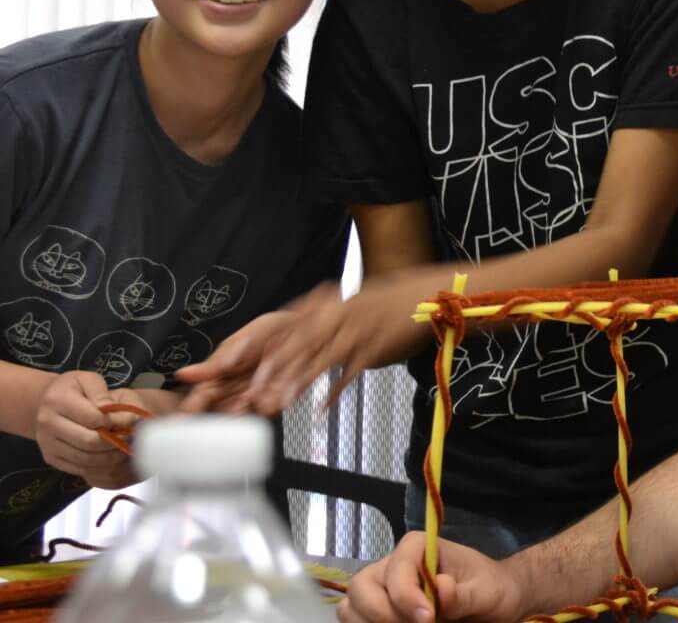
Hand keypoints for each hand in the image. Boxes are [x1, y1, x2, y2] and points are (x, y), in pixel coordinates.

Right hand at [33, 371, 145, 488]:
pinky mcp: (50, 458)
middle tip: (131, 439)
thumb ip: (101, 393)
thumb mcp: (89, 380)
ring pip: (84, 458)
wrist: (47, 403)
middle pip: (88, 441)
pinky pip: (78, 468)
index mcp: (57, 401)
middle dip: (114, 441)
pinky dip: (99, 467)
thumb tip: (111, 410)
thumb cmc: (74, 388)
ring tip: (125, 448)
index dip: (114, 422)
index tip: (129, 421)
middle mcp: (47, 424)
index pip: (92, 418)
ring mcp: (46, 443)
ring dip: (109, 457)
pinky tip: (112, 458)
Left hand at [178, 275, 427, 416]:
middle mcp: (334, 315)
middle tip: (248, 393)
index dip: (252, 348)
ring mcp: (354, 331)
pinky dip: (336, 389)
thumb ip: (314, 322)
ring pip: (319, 359)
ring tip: (277, 404)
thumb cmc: (382, 306)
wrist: (424, 296)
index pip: (280, 328)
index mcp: (322, 305)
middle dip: (269, 371)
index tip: (226, 368)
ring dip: (297, 383)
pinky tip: (322, 408)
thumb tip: (284, 344)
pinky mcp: (373, 347)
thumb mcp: (342, 308)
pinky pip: (350, 371)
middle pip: (295, 345)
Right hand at [336, 532, 515, 622]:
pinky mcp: (381, 611)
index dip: (406, 596)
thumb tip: (440, 587)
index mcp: (418, 547)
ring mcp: (383, 589)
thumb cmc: (491, 589)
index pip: (397, 568)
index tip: (428, 618)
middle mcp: (393, 565)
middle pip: (362, 586)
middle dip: (381, 613)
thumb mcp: (486, 592)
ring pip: (351, 606)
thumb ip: (463, 594)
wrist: (494, 602)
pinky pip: (356, 622)